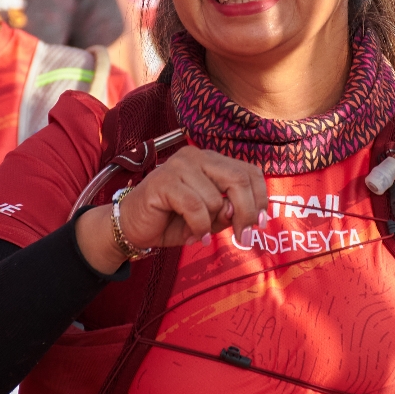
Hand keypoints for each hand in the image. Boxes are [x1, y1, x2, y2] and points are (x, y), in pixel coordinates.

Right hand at [75, 146, 266, 272]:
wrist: (134, 226)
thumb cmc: (174, 220)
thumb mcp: (210, 218)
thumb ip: (228, 211)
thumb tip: (239, 212)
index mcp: (212, 160)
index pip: (249, 172)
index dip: (260, 199)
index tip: (259, 224)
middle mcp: (197, 156)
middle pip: (238, 180)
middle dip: (245, 213)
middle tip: (244, 237)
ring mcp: (179, 166)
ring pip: (215, 199)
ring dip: (211, 224)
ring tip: (198, 232)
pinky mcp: (164, 181)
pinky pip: (195, 208)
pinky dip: (198, 227)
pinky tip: (193, 235)